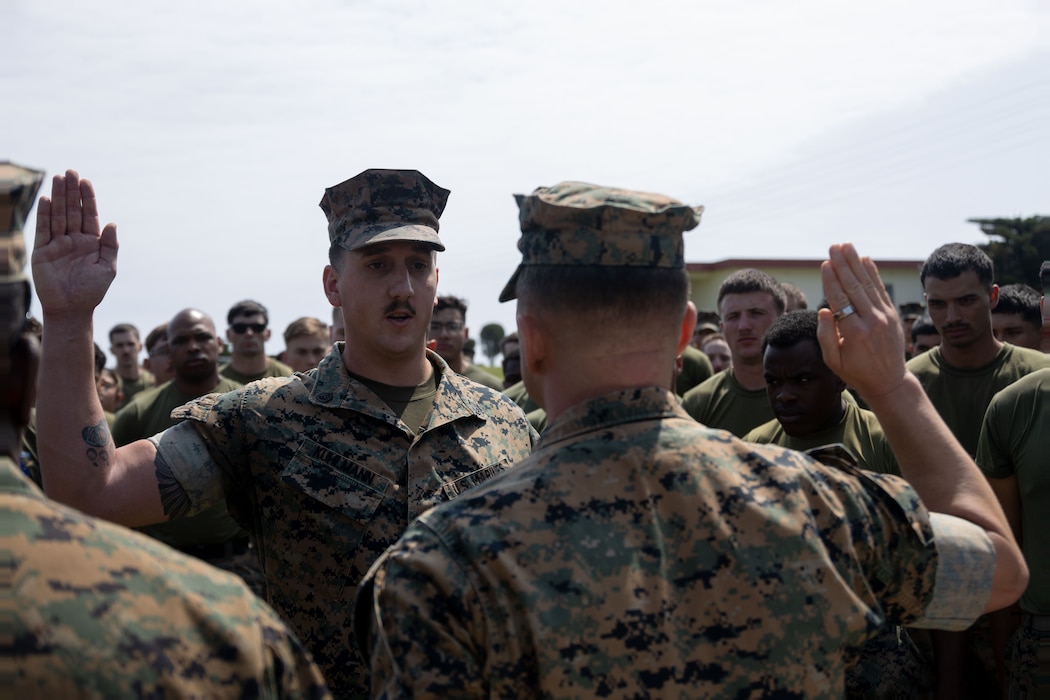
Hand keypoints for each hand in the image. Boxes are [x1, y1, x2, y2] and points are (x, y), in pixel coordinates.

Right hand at [31, 170, 117, 315]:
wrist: (72, 309)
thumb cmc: (92, 291)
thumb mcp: (107, 268)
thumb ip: (110, 245)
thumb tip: (113, 223)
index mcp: (91, 242)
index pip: (89, 215)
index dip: (88, 198)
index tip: (85, 181)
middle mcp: (74, 240)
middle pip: (72, 211)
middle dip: (71, 192)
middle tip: (71, 172)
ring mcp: (57, 244)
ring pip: (57, 215)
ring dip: (57, 197)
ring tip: (58, 178)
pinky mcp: (42, 251)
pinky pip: (43, 229)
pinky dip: (44, 215)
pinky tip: (45, 200)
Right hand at [817, 243, 907, 399]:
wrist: (889, 382)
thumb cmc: (856, 372)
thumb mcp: (833, 360)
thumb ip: (825, 335)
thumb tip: (824, 309)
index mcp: (854, 332)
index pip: (840, 299)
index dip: (832, 280)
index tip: (826, 263)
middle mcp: (871, 321)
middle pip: (854, 286)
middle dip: (843, 264)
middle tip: (834, 246)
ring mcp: (885, 316)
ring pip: (868, 284)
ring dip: (857, 263)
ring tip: (847, 246)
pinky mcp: (892, 315)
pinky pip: (881, 290)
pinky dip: (873, 273)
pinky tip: (866, 260)